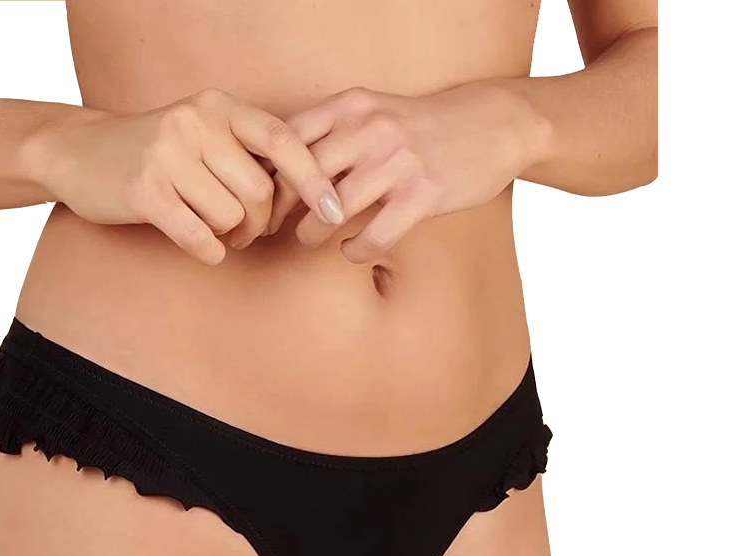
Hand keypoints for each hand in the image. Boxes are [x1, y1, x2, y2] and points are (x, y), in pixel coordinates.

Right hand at [31, 88, 344, 265]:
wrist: (78, 153)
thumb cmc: (156, 155)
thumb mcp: (203, 136)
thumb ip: (247, 155)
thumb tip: (307, 195)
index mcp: (219, 106)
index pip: (283, 141)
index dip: (314, 179)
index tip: (334, 211)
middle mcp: (195, 122)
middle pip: (260, 193)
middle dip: (260, 225)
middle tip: (244, 233)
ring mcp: (167, 155)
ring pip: (231, 218)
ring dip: (230, 238)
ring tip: (213, 232)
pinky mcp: (143, 191)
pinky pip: (200, 237)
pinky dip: (208, 252)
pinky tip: (199, 245)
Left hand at [267, 83, 546, 262]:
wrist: (493, 124)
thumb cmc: (422, 128)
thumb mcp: (374, 112)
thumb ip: (334, 135)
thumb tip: (282, 172)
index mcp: (351, 105)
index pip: (290, 139)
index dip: (269, 173)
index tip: (261, 195)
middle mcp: (370, 128)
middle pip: (303, 176)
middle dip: (282, 208)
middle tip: (273, 228)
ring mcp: (397, 162)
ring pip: (332, 208)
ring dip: (312, 233)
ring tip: (310, 240)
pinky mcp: (421, 194)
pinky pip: (373, 235)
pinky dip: (355, 250)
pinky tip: (351, 250)